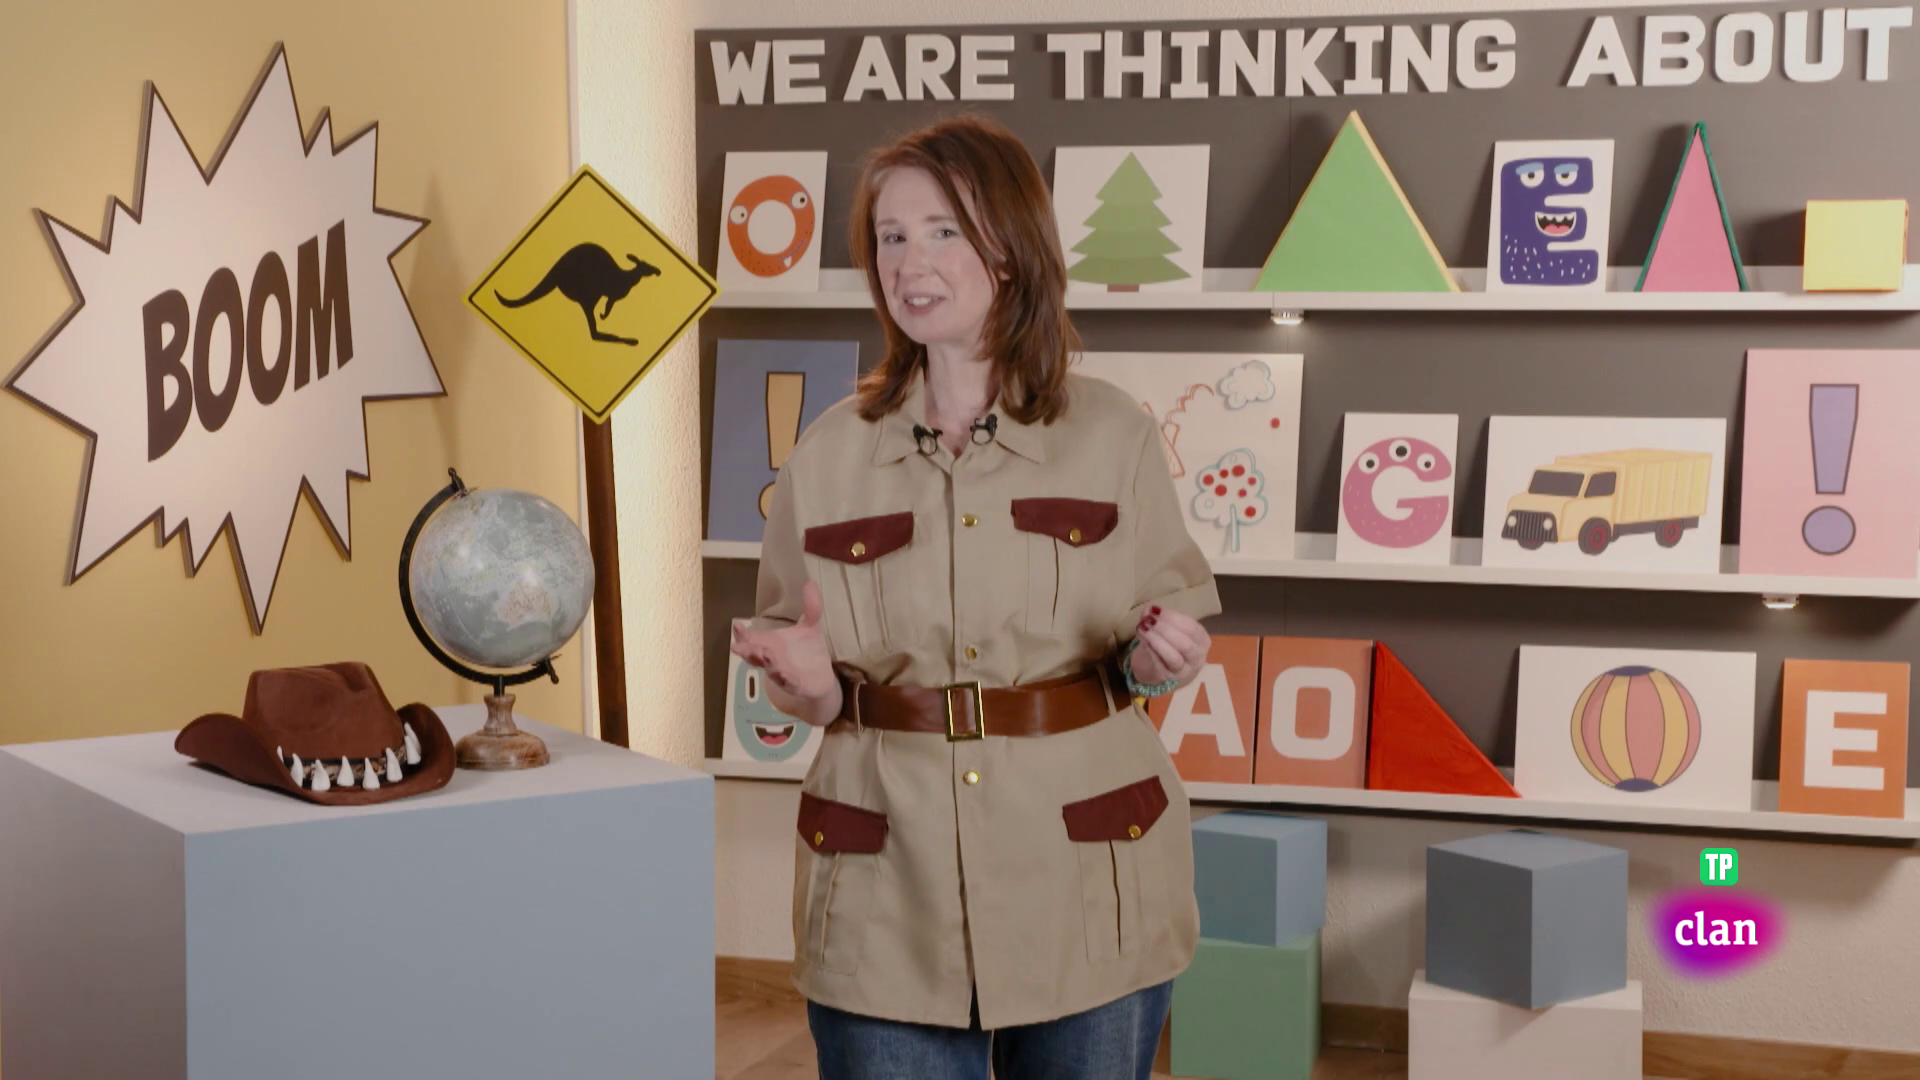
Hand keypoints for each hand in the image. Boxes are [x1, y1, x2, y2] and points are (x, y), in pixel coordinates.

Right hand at [729, 582, 842, 726]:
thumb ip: (810, 608)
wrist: (821, 678)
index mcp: (770, 643)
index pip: (751, 638)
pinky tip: (784, 673)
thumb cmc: (809, 651)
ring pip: (769, 668)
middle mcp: (771, 658)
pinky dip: (785, 678)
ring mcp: (781, 673)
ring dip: (766, 662)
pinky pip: (788, 682)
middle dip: (748, 650)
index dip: (742, 634)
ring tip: (764, 654)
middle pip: (754, 654)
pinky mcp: (795, 685)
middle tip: (738, 646)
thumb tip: (809, 582)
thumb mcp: (810, 627)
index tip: (736, 625)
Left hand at [1128, 605, 1209, 688]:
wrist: (1161, 664)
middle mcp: (1197, 657)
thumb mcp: (1168, 626)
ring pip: (1173, 657)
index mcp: (1202, 640)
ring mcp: (1184, 670)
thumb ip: (1158, 616)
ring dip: (1157, 641)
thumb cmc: (1170, 641)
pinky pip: (1160, 664)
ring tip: (1144, 629)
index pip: (1192, 628)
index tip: (1156, 610)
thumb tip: (1149, 608)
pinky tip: (1143, 640)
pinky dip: (1151, 650)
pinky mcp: (1169, 677)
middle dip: (1166, 630)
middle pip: (1185, 644)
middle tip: (1149, 620)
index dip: (1173, 618)